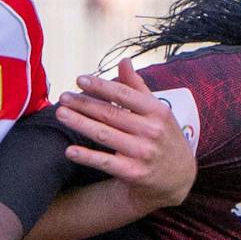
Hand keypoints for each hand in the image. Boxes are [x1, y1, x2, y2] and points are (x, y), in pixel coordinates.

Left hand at [54, 61, 195, 209]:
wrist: (179, 178)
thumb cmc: (164, 138)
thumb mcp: (159, 112)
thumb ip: (138, 87)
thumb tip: (124, 61)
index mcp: (158, 111)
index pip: (124, 95)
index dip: (100, 86)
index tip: (79, 79)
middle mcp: (151, 131)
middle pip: (111, 114)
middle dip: (84, 104)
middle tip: (63, 97)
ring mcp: (142, 153)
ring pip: (104, 135)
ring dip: (80, 123)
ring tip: (61, 114)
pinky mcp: (134, 173)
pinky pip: (105, 163)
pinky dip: (87, 156)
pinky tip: (70, 150)